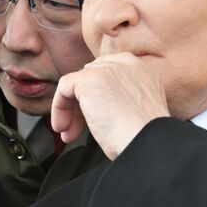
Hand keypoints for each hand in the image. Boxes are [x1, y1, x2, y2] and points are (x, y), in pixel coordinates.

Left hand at [50, 53, 169, 159]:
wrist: (147, 143)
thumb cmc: (143, 136)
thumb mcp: (136, 110)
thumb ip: (119, 99)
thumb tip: (96, 106)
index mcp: (139, 70)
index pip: (107, 76)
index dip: (95, 99)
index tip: (92, 121)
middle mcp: (125, 63)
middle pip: (90, 79)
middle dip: (81, 107)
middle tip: (77, 130)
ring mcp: (107, 69)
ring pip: (76, 85)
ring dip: (69, 111)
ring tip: (69, 133)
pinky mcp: (90, 79)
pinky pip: (64, 87)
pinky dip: (59, 108)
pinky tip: (64, 128)